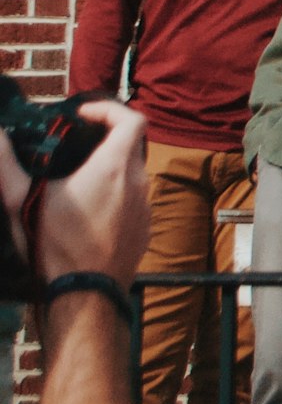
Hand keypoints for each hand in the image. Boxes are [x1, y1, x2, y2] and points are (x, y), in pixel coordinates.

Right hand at [0, 99, 148, 287]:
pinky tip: (89, 210)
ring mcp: (146, 206)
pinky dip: (117, 195)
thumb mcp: (22, 201)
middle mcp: (138, 182)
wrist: (85, 294)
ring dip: (111, 169)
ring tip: (77, 179)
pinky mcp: (145, 228)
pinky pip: (135, 200)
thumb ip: (6, 164)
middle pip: (132, 145)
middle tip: (76, 144)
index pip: (132, 119)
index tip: (83, 114)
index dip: (109, 109)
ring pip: (133, 174)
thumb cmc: (55, 246)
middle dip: (106, 138)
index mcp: (114, 168)